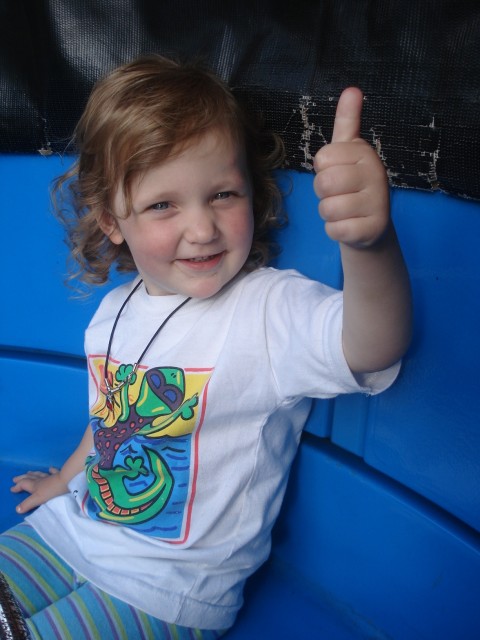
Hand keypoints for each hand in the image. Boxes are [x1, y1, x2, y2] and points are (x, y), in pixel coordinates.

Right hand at [11, 467, 67, 513]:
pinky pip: (53, 472)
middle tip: (15, 478)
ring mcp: (50, 477)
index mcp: (35, 485)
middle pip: (29, 478)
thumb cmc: (52, 491)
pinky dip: (51, 470)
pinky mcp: (59, 476)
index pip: (24, 484)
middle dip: (22, 478)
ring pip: (39, 474)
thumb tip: (17, 509)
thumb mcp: (38, 499)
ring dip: (33, 474)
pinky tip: (50, 468)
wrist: (68, 481)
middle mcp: (41, 480)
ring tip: (29, 472)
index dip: (17, 487)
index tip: (12, 489)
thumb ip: (28, 504)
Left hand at [313, 87, 389, 247]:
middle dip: (323, 193)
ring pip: (327, 209)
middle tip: (339, 194)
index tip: (338, 172)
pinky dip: (335, 231)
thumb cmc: (353, 186)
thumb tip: (352, 90)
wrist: (371, 226)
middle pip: (324, 183)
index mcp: (366, 153)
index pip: (322, 158)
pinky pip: (335, 230)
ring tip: (345, 211)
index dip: (323, 170)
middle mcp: (377, 175)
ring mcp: (378, 204)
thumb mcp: (349, 152)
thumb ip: (347, 122)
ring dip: (329, 214)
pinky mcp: (373, 230)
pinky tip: (349, 226)